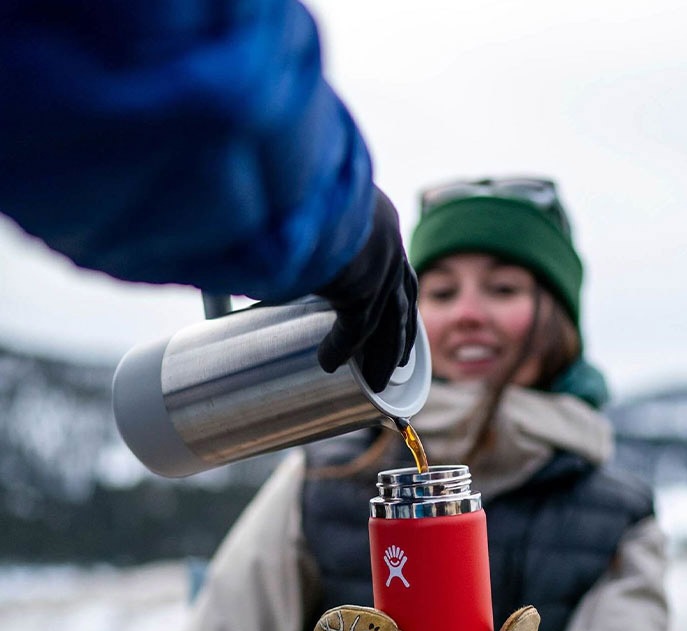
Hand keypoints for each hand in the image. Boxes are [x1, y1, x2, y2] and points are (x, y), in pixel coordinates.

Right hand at [316, 187, 417, 392]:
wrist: (306, 180)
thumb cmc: (300, 184)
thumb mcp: (315, 202)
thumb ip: (302, 222)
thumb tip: (268, 229)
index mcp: (382, 221)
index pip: (399, 268)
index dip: (400, 295)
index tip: (401, 314)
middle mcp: (389, 245)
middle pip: (403, 302)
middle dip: (402, 333)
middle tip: (402, 360)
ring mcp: (380, 269)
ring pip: (389, 322)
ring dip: (383, 352)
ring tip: (378, 379)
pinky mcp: (362, 290)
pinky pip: (354, 329)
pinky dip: (340, 349)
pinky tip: (329, 364)